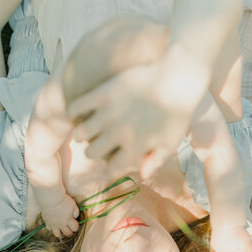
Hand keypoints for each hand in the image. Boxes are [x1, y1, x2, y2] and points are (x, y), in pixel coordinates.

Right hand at [40, 193, 79, 238]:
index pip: (75, 228)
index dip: (76, 227)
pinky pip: (49, 229)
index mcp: (69, 220)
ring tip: (62, 231)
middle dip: (70, 233)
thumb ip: (76, 212)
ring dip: (61, 234)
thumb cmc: (63, 201)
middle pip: (67, 233)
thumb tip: (75, 217)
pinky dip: (52, 229)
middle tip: (70, 230)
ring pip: (57, 234)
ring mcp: (54, 224)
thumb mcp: (73, 205)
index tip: (75, 224)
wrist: (51, 199)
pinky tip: (54, 226)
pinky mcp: (47, 222)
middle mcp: (62, 224)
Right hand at [68, 52, 209, 178]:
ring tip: (85, 130)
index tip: (109, 164)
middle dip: (94, 152)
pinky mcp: (103, 93)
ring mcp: (109, 113)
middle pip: (92, 153)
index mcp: (135, 147)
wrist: (176, 76)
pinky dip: (73, 111)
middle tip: (96, 146)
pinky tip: (76, 112)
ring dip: (82, 134)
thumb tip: (141, 175)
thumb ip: (156, 160)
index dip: (109, 170)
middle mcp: (119, 133)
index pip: (112, 169)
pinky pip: (77, 107)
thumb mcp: (172, 140)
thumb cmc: (178, 111)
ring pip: (81, 133)